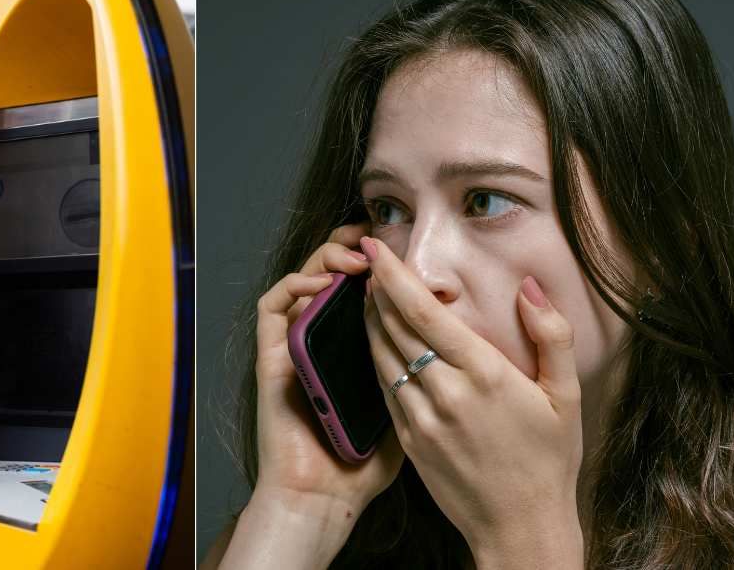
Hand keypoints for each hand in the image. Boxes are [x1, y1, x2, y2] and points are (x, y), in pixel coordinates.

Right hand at [251, 222, 402, 519]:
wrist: (321, 498)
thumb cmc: (365, 464)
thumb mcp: (411, 411)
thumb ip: (424, 374)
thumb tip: (462, 336)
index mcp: (355, 348)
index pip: (366, 290)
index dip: (382, 263)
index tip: (406, 247)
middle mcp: (324, 340)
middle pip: (333, 275)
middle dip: (354, 247)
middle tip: (376, 236)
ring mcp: (296, 346)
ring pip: (303, 280)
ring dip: (326, 258)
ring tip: (356, 256)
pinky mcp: (271, 356)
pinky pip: (272, 307)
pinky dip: (294, 285)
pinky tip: (324, 282)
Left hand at [359, 236, 583, 566]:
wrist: (520, 527)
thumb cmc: (549, 459)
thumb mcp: (566, 396)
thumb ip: (551, 334)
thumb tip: (529, 286)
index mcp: (484, 374)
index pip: (423, 312)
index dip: (393, 275)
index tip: (373, 245)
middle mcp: (445, 392)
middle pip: (393, 327)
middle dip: (375, 289)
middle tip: (369, 261)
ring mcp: (420, 418)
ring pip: (380, 355)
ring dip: (370, 320)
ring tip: (369, 293)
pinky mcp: (407, 440)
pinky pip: (382, 386)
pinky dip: (375, 356)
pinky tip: (377, 340)